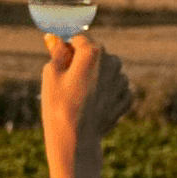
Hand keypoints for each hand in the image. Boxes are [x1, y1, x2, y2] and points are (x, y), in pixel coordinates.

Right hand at [40, 33, 132, 164]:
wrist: (76, 140)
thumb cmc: (58, 106)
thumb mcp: (51, 75)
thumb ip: (56, 52)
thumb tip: (54, 37)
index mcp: (93, 52)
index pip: (80, 39)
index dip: (68, 47)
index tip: (60, 59)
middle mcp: (112, 62)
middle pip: (97, 53)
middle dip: (85, 61)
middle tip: (69, 81)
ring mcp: (121, 81)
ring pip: (109, 70)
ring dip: (98, 77)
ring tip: (81, 96)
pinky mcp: (126, 98)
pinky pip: (117, 88)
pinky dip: (108, 92)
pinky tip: (94, 105)